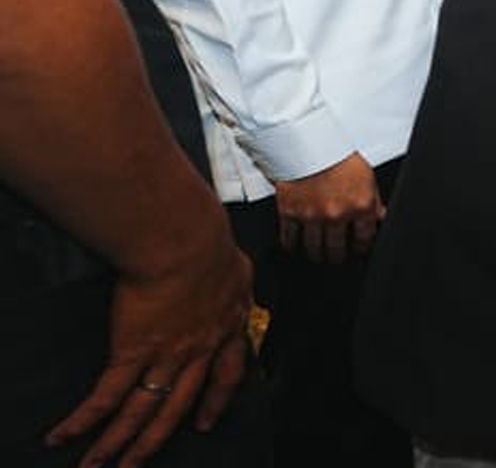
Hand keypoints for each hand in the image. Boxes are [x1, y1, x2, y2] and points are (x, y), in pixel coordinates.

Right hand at [46, 225, 251, 465]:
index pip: (228, 374)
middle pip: (178, 407)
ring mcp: (166, 355)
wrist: (186, 242)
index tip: (207, 420)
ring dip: (117, 443)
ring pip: (142, 411)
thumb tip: (236, 277)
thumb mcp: (236, 266)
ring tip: (99, 466)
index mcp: (226, 327)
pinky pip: (107, 395)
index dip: (217, 400)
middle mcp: (199, 350)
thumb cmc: (208, 243)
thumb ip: (235, 282)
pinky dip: (84, 419)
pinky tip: (67, 435)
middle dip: (156, 440)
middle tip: (140, 461)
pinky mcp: (133, 351)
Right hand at [274, 152, 382, 264]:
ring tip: (319, 256)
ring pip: (314, 249)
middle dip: (338, 256)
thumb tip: (380, 217)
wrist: (308, 143)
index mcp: (359, 206)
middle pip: (337, 249)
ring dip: (317, 255)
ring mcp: (311, 216)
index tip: (358, 249)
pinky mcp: (289, 213)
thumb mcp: (366, 176)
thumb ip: (374, 201)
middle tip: (337, 257)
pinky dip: (291, 245)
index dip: (361, 247)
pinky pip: (289, 239)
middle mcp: (336, 215)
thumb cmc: (338, 155)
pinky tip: (295, 247)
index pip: (364, 239)